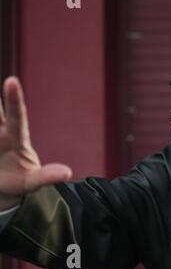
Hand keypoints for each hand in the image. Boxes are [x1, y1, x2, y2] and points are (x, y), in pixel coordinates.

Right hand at [0, 77, 71, 210]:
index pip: (17, 117)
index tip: (12, 81)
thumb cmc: (20, 182)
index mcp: (17, 139)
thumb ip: (47, 176)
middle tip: (6, 79)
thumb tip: (67, 173)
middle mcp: (1, 132)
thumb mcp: (33, 182)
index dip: (14, 100)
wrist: (2, 189)